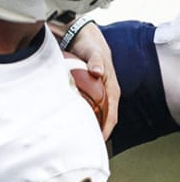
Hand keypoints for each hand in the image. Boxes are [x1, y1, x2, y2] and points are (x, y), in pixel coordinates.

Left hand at [54, 22, 119, 137]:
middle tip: (82, 144)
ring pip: (95, 114)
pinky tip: (68, 121)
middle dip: (96, 132)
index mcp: (112, 89)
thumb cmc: (91, 46)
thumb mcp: (94, 52)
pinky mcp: (88, 90)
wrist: (84, 37)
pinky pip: (86, 106)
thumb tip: (97, 72)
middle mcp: (106, 94)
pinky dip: (80, 115)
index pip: (112, 115)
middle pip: (104, 118)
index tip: (97, 141)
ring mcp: (98, 93)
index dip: (106, 130)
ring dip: (87, 125)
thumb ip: (95, 62)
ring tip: (74, 138)